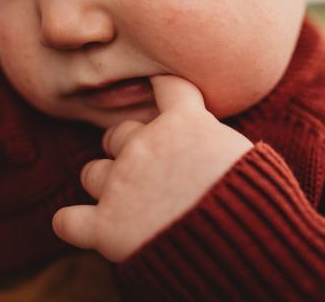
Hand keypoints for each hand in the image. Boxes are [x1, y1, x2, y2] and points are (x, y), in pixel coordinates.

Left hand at [52, 75, 252, 261]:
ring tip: (124, 202)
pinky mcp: (106, 225)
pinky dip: (73, 223)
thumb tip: (215, 145)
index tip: (157, 86)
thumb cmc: (257, 199)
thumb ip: (218, 141)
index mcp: (183, 123)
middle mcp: (144, 145)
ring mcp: (121, 183)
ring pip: (92, 173)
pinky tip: (83, 225)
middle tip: (147, 169)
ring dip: (103, 183)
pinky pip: (68, 220)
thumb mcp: (250, 155)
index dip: (160, 85)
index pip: (166, 87)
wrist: (241, 240)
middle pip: (118, 134)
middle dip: (127, 148)